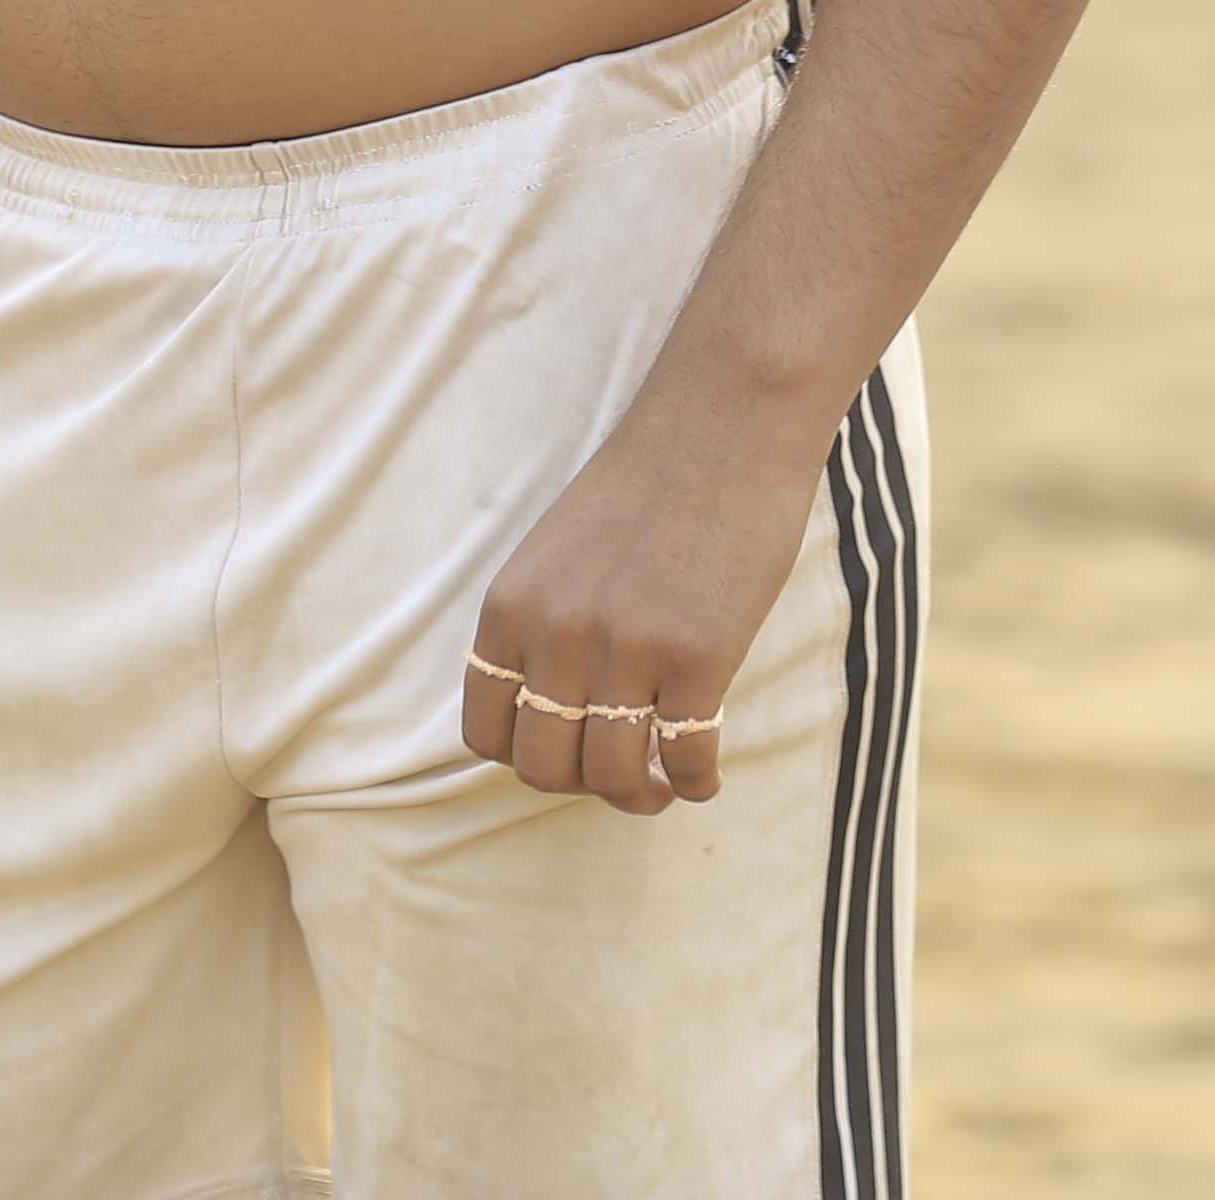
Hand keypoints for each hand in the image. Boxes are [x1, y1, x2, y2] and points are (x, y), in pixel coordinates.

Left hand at [456, 393, 828, 819]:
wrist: (727, 419)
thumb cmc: (653, 481)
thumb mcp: (562, 552)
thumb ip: (548, 623)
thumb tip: (559, 711)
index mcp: (511, 607)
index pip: (486, 731)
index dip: (527, 757)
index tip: (567, 750)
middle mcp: (555, 636)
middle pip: (544, 768)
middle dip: (582, 784)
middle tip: (622, 774)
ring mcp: (625, 652)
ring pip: (613, 777)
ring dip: (641, 795)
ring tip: (664, 782)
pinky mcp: (697, 659)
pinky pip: (686, 759)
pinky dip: (696, 781)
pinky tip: (706, 773)